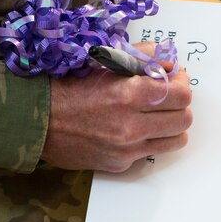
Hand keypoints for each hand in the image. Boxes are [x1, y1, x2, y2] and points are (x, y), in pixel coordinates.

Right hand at [41, 48, 192, 171]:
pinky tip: (134, 129)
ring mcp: (127, 148)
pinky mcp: (120, 164)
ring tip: (156, 115)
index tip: (173, 78)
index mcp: (130, 94)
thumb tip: (170, 62)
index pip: (182, 94)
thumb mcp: (105, 61)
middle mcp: (132, 125)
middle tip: (167, 97)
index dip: (182, 83)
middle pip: (184, 118)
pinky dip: (149, 140)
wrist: (36, 119)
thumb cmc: (68, 86)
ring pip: (176, 140)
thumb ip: (143, 57)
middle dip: (180, 104)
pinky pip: (150, 152)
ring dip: (171, 125)